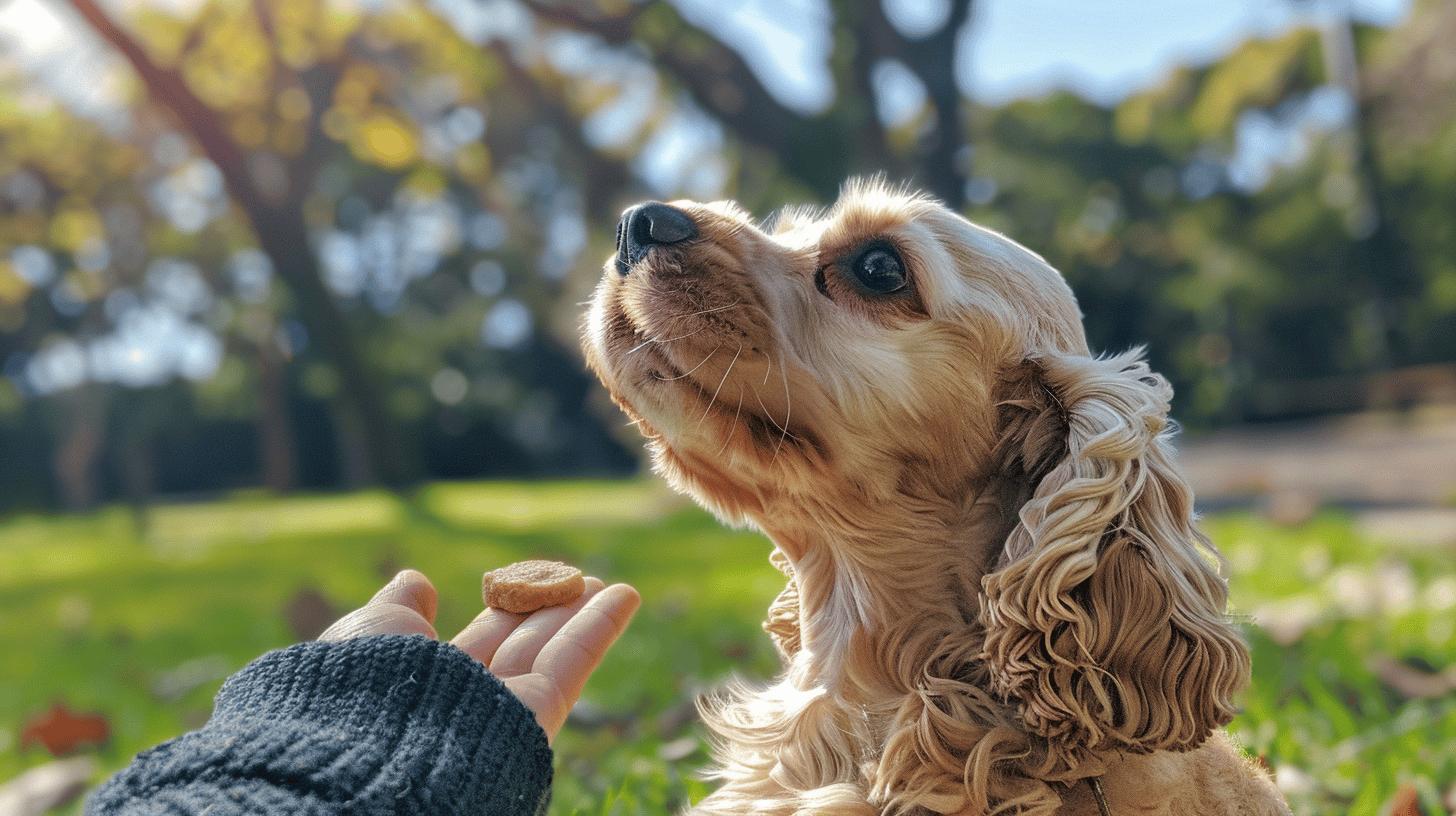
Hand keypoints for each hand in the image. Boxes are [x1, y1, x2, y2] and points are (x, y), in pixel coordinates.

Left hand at [319, 569, 639, 741]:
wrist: (371, 745)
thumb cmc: (363, 682)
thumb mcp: (371, 630)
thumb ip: (399, 607)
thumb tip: (416, 580)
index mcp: (430, 681)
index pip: (481, 638)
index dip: (508, 606)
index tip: (529, 579)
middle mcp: (469, 699)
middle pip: (522, 644)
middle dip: (552, 609)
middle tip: (582, 579)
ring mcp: (505, 709)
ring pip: (551, 650)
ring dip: (584, 613)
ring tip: (611, 585)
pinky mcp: (537, 715)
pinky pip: (572, 663)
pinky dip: (600, 627)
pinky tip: (625, 596)